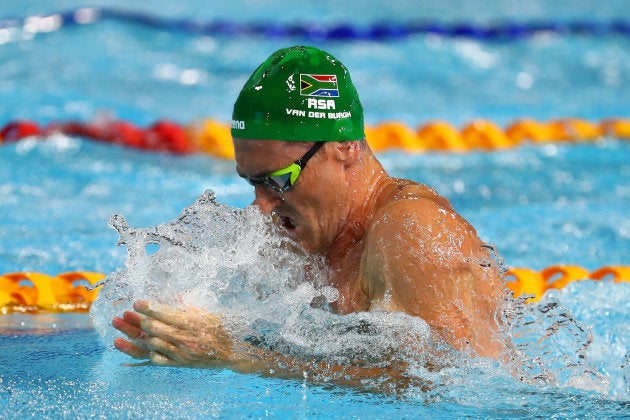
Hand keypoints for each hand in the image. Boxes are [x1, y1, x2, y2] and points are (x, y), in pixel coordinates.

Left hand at [112, 301, 235, 367]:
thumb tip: (173, 294)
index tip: (137, 302)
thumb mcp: (207, 312)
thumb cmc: (219, 329)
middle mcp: (185, 338)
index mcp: (191, 322)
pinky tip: (147, 345)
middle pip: (153, 328)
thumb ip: (188, 304)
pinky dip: (150, 352)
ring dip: (140, 336)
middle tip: (129, 315)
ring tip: (128, 330)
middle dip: (138, 320)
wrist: (231, 352)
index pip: (163, 313)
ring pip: (152, 343)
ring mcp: (181, 352)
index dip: (148, 307)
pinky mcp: (180, 364)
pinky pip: (157, 359)